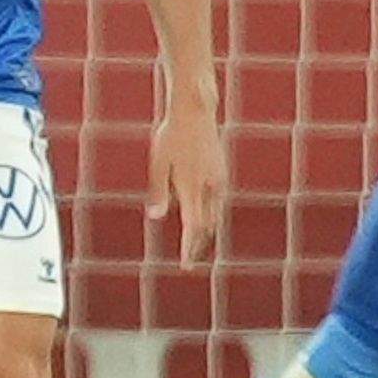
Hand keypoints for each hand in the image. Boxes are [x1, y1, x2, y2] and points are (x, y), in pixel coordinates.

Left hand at [146, 97, 226, 264]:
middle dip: (197, 245)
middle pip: (206, 225)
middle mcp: (208, 186)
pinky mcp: (221, 171)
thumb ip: (160, 191)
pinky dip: (212, 215)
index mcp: (191, 186)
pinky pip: (218, 201)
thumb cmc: (171, 136)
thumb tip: (156, 217)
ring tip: (196, 245)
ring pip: (215, 214)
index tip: (186, 265)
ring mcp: (217, 179)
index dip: (190, 247)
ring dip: (206, 232)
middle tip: (189, 262)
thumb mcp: (159, 163)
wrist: (195, 112)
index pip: (193, 226)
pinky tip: (206, 219)